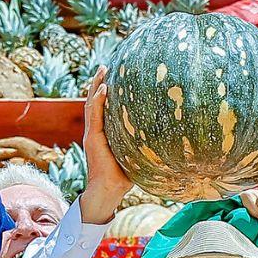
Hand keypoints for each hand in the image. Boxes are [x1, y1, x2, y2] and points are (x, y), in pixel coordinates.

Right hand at [79, 67, 131, 224]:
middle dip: (99, 83)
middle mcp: (95, 132)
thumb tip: (165, 136)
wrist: (108, 191)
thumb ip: (141, 142)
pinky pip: (95, 116)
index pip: (103, 109)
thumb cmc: (123, 177)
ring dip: (96, 86)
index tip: (112, 76)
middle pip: (94, 102)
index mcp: (103, 134)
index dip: (105, 92)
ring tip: (102, 70)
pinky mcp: (93, 139)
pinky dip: (98, 101)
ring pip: (91, 105)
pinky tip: (104, 89)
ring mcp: (93, 134)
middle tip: (105, 66)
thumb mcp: (134, 154)